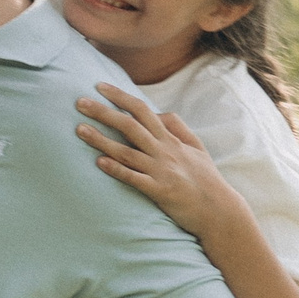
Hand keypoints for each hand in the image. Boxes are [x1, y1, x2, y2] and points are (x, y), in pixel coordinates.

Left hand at [74, 83, 247, 237]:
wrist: (220, 211)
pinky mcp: (160, 191)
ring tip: (78, 130)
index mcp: (171, 140)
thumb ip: (178, 128)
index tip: (99, 86)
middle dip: (104, 112)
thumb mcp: (196, 148)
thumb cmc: (206, 179)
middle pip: (130, 125)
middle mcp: (165, 151)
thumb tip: (159, 113)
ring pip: (127, 151)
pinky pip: (135, 179)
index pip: (143, 111)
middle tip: (79, 102)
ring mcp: (162, 171)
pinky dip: (117, 170)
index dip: (121, 97)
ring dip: (101, 140)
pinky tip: (99, 163)